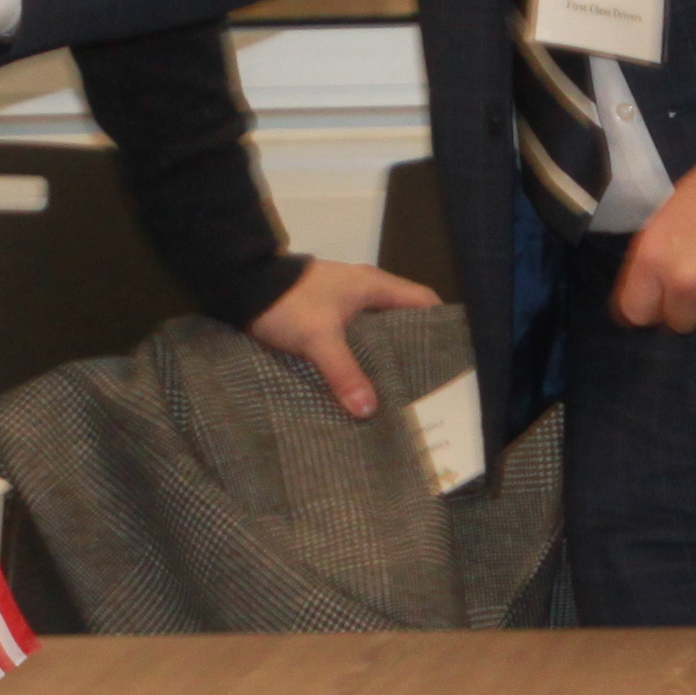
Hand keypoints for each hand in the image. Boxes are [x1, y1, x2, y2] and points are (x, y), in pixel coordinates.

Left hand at [246, 257, 442, 417]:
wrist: (242, 284)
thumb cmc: (288, 301)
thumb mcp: (318, 337)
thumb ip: (344, 372)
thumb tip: (369, 411)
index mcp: (373, 285)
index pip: (423, 301)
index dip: (440, 326)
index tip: (452, 358)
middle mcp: (364, 292)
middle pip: (402, 320)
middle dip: (413, 351)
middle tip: (427, 386)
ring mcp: (343, 304)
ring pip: (376, 332)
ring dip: (384, 357)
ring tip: (399, 393)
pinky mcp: (324, 316)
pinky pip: (353, 339)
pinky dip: (360, 359)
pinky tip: (362, 385)